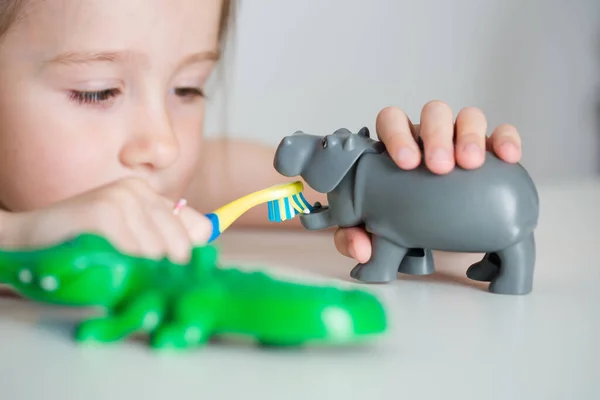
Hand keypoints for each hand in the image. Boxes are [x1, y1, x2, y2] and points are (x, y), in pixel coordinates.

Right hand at [1, 178, 211, 262]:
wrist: (26, 239)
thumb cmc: (80, 245)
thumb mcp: (128, 240)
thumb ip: (165, 237)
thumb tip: (206, 235)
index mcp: (148, 194)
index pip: (195, 229)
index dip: (185, 258)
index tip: (177, 272)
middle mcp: (138, 190)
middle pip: (179, 246)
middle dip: (157, 269)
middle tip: (126, 268)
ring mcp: (121, 197)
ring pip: (156, 253)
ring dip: (132, 269)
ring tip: (107, 260)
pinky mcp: (104, 210)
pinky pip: (133, 252)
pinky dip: (118, 265)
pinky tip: (99, 256)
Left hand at [333, 101, 521, 262]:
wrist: (437, 231)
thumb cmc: (401, 218)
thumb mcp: (375, 229)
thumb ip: (357, 236)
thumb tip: (362, 250)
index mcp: (398, 144)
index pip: (392, 120)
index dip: (397, 134)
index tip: (406, 162)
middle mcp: (430, 135)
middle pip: (433, 113)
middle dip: (436, 136)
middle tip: (440, 167)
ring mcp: (462, 139)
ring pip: (468, 117)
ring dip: (470, 136)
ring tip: (471, 165)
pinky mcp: (491, 151)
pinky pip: (502, 134)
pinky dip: (506, 140)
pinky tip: (508, 158)